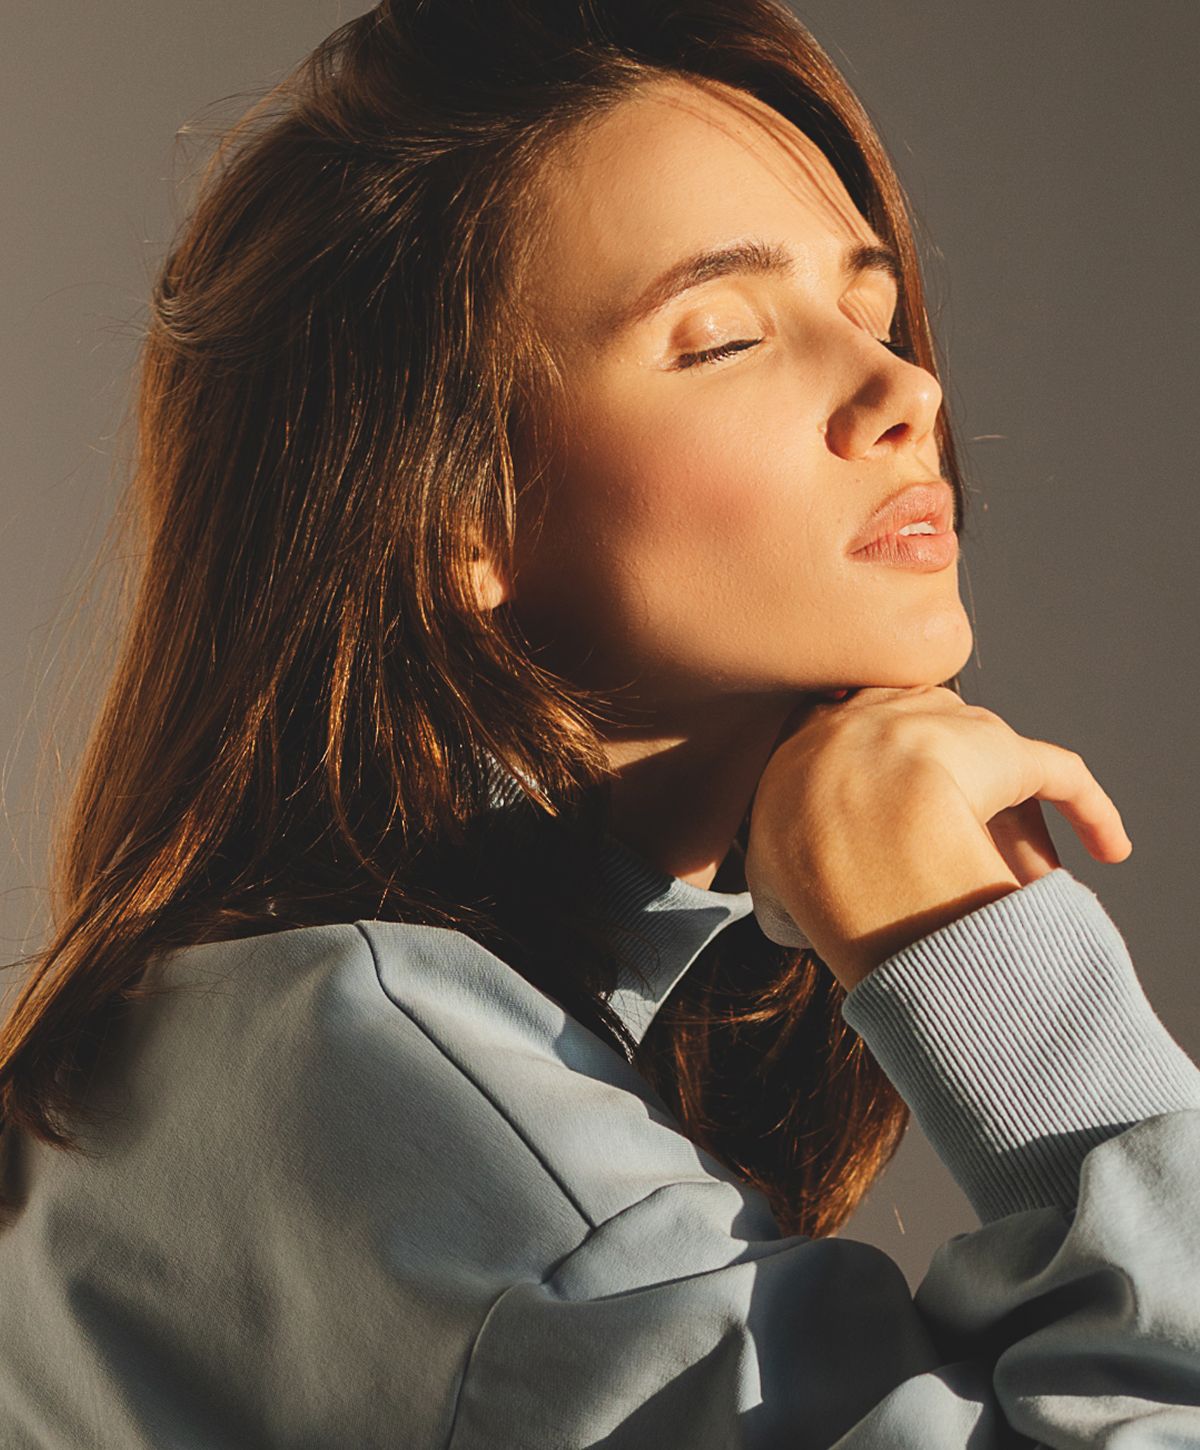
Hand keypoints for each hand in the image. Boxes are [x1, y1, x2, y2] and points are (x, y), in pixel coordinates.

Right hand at [744, 686, 1131, 990]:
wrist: (849, 823)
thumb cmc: (800, 855)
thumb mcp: (766, 872)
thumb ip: (777, 879)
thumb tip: (787, 909)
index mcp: (817, 729)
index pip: (842, 727)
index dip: (859, 762)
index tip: (863, 794)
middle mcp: (883, 708)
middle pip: (918, 733)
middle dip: (934, 775)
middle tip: (944, 833)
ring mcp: (948, 723)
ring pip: (985, 761)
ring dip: (1003, 817)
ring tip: (1016, 871)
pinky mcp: (1008, 751)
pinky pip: (1060, 775)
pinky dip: (1090, 811)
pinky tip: (1109, 848)